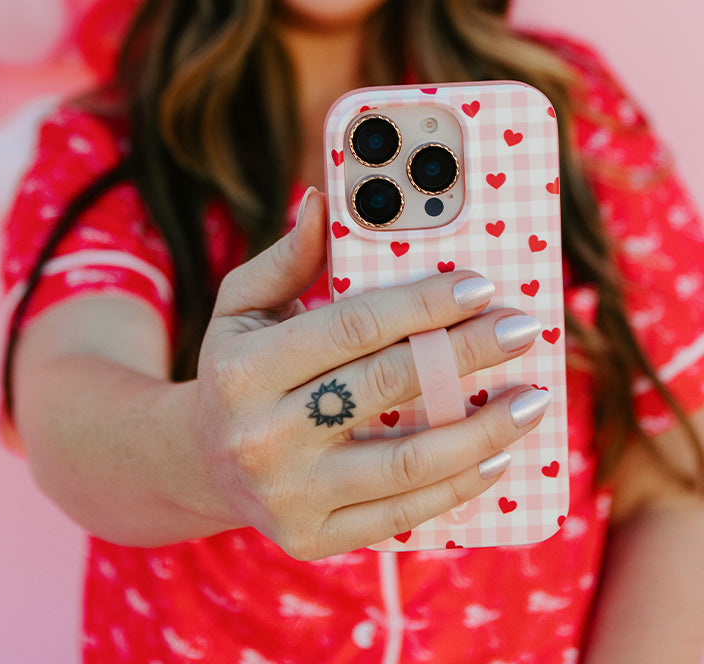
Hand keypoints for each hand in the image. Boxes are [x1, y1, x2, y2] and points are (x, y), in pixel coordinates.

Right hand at [193, 189, 547, 559]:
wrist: (201, 463)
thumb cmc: (235, 369)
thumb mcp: (242, 307)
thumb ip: (286, 257)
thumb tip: (321, 197)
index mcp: (244, 367)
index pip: (353, 326)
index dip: (424, 304)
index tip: (481, 286)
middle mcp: (261, 434)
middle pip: (388, 385)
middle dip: (468, 353)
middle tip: (523, 330)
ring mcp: (288, 495)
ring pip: (406, 462)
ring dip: (483, 429)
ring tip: (533, 399)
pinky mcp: (313, 538)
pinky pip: (402, 513)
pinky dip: (459, 486)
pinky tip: (498, 456)